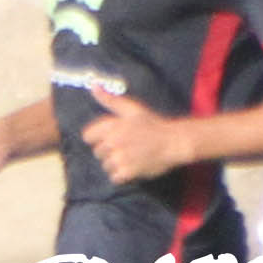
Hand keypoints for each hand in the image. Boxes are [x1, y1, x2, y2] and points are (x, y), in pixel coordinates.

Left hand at [77, 84, 192, 187]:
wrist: (174, 142)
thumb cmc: (153, 124)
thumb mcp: (131, 108)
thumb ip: (109, 99)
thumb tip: (92, 85)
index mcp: (110, 126)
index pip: (87, 137)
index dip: (98, 138)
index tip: (111, 138)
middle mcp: (112, 142)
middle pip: (97, 152)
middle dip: (108, 151)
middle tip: (126, 148)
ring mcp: (120, 158)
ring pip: (106, 165)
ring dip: (115, 164)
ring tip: (130, 157)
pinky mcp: (128, 171)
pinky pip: (115, 177)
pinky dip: (122, 175)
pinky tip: (132, 167)